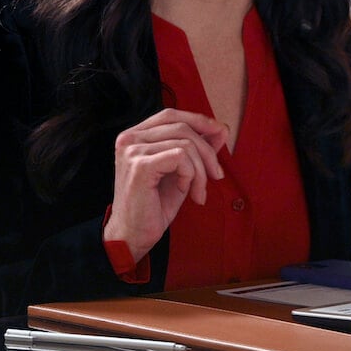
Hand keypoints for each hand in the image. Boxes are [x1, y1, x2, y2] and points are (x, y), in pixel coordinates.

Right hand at [103, 109, 227, 261]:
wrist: (133, 236)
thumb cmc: (154, 205)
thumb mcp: (181, 171)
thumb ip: (196, 148)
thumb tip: (221, 129)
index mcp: (135, 136)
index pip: (171, 115)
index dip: (199, 120)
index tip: (220, 134)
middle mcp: (129, 138)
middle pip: (182, 127)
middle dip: (207, 151)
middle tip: (217, 175)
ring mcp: (132, 150)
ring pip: (185, 143)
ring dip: (201, 170)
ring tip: (199, 192)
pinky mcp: (140, 165)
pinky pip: (181, 157)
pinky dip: (191, 175)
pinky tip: (186, 192)